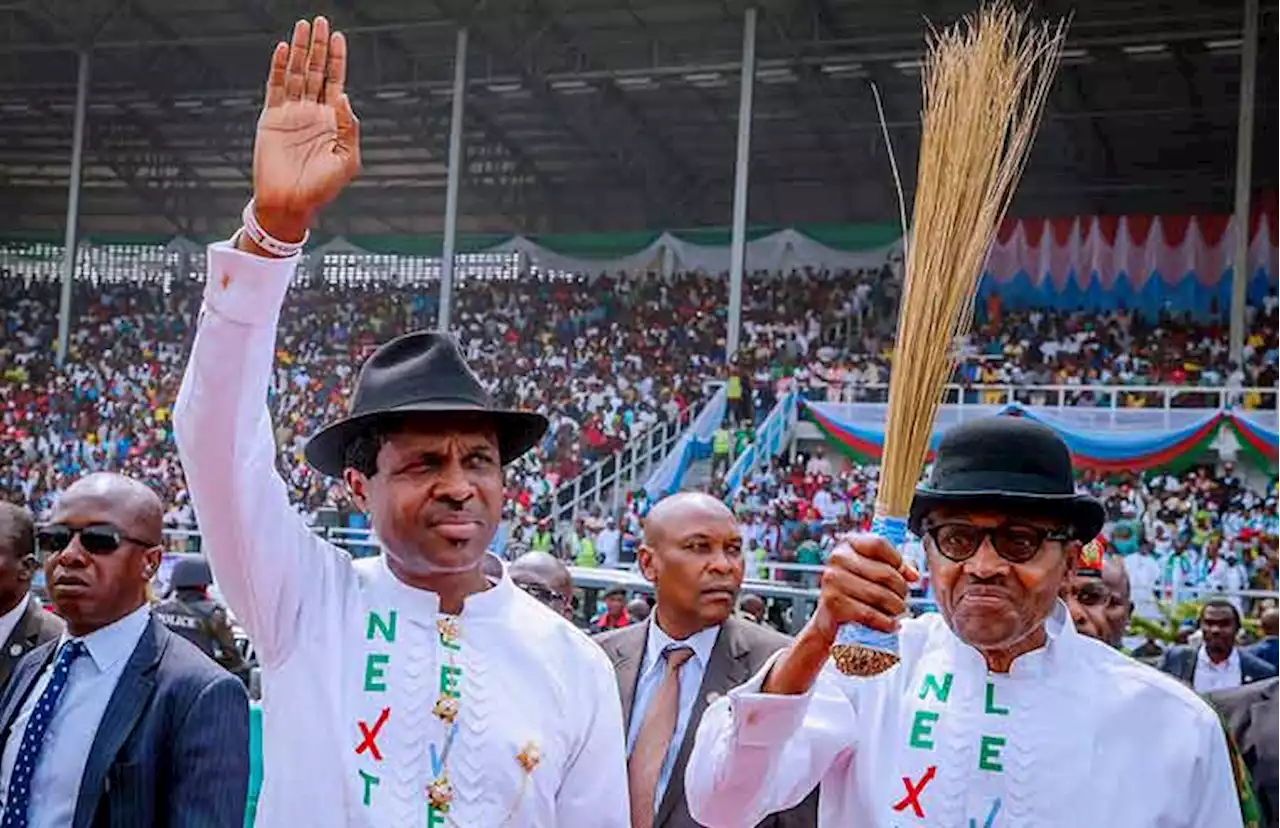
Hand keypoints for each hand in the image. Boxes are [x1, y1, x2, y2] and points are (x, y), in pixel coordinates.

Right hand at [251, 16, 360, 242]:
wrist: (291, 202)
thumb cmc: (322, 187)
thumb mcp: (347, 159)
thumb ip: (349, 128)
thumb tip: (344, 97)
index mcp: (332, 121)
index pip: (336, 82)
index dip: (337, 60)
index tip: (338, 37)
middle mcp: (312, 112)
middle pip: (316, 71)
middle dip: (319, 47)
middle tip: (320, 21)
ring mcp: (292, 113)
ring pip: (297, 74)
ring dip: (300, 50)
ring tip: (303, 27)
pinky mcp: (272, 118)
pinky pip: (276, 87)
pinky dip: (279, 68)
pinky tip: (285, 50)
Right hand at [807, 534, 918, 645]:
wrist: (829, 615)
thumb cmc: (855, 589)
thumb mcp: (872, 570)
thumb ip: (894, 567)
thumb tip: (913, 575)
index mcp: (848, 543)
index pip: (879, 544)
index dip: (897, 560)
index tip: (902, 574)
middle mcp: (838, 558)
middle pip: (884, 572)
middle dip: (901, 590)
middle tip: (903, 599)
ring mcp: (833, 580)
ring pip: (879, 595)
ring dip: (895, 607)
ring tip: (898, 611)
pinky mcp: (832, 603)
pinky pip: (869, 614)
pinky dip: (885, 622)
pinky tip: (892, 624)